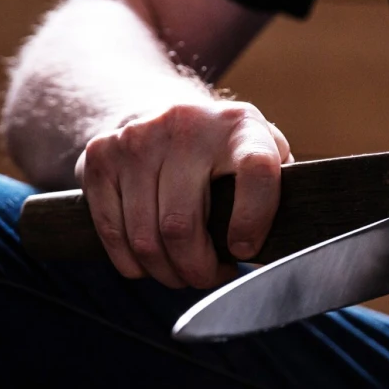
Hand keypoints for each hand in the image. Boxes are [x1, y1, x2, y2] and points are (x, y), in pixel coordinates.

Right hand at [76, 99, 290, 287]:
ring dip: (166, 273)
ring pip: (145, 238)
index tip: (244, 253)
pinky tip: (151, 264)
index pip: (257, 172)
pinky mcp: (100, 156)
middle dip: (197, 271)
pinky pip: (113, 233)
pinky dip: (133, 264)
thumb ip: (279, 196)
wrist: (159, 112)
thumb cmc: (225, 157)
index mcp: (240, 126)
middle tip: (208, 276)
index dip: (252, 222)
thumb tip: (288, 253)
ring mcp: (136, 138)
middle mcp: (185, 124)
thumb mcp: (261, 159)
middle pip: (182, 226)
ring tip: (184, 272)